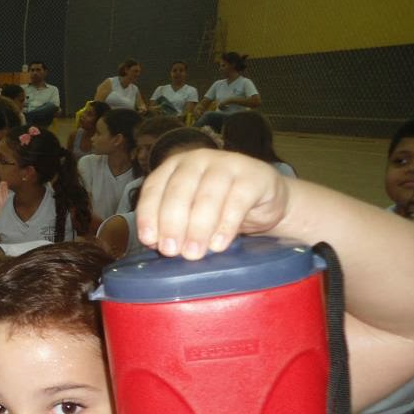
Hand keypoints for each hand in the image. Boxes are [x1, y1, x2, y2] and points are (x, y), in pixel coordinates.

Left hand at [135, 149, 289, 259]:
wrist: (265, 201)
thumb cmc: (219, 208)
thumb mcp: (190, 214)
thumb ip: (172, 225)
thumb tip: (156, 243)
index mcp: (174, 166)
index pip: (154, 187)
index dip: (149, 214)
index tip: (149, 240)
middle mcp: (198, 160)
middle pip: (179, 191)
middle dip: (172, 224)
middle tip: (171, 251)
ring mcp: (227, 164)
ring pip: (207, 196)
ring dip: (197, 228)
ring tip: (193, 254)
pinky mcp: (254, 177)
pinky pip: (237, 202)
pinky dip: (225, 226)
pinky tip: (218, 244)